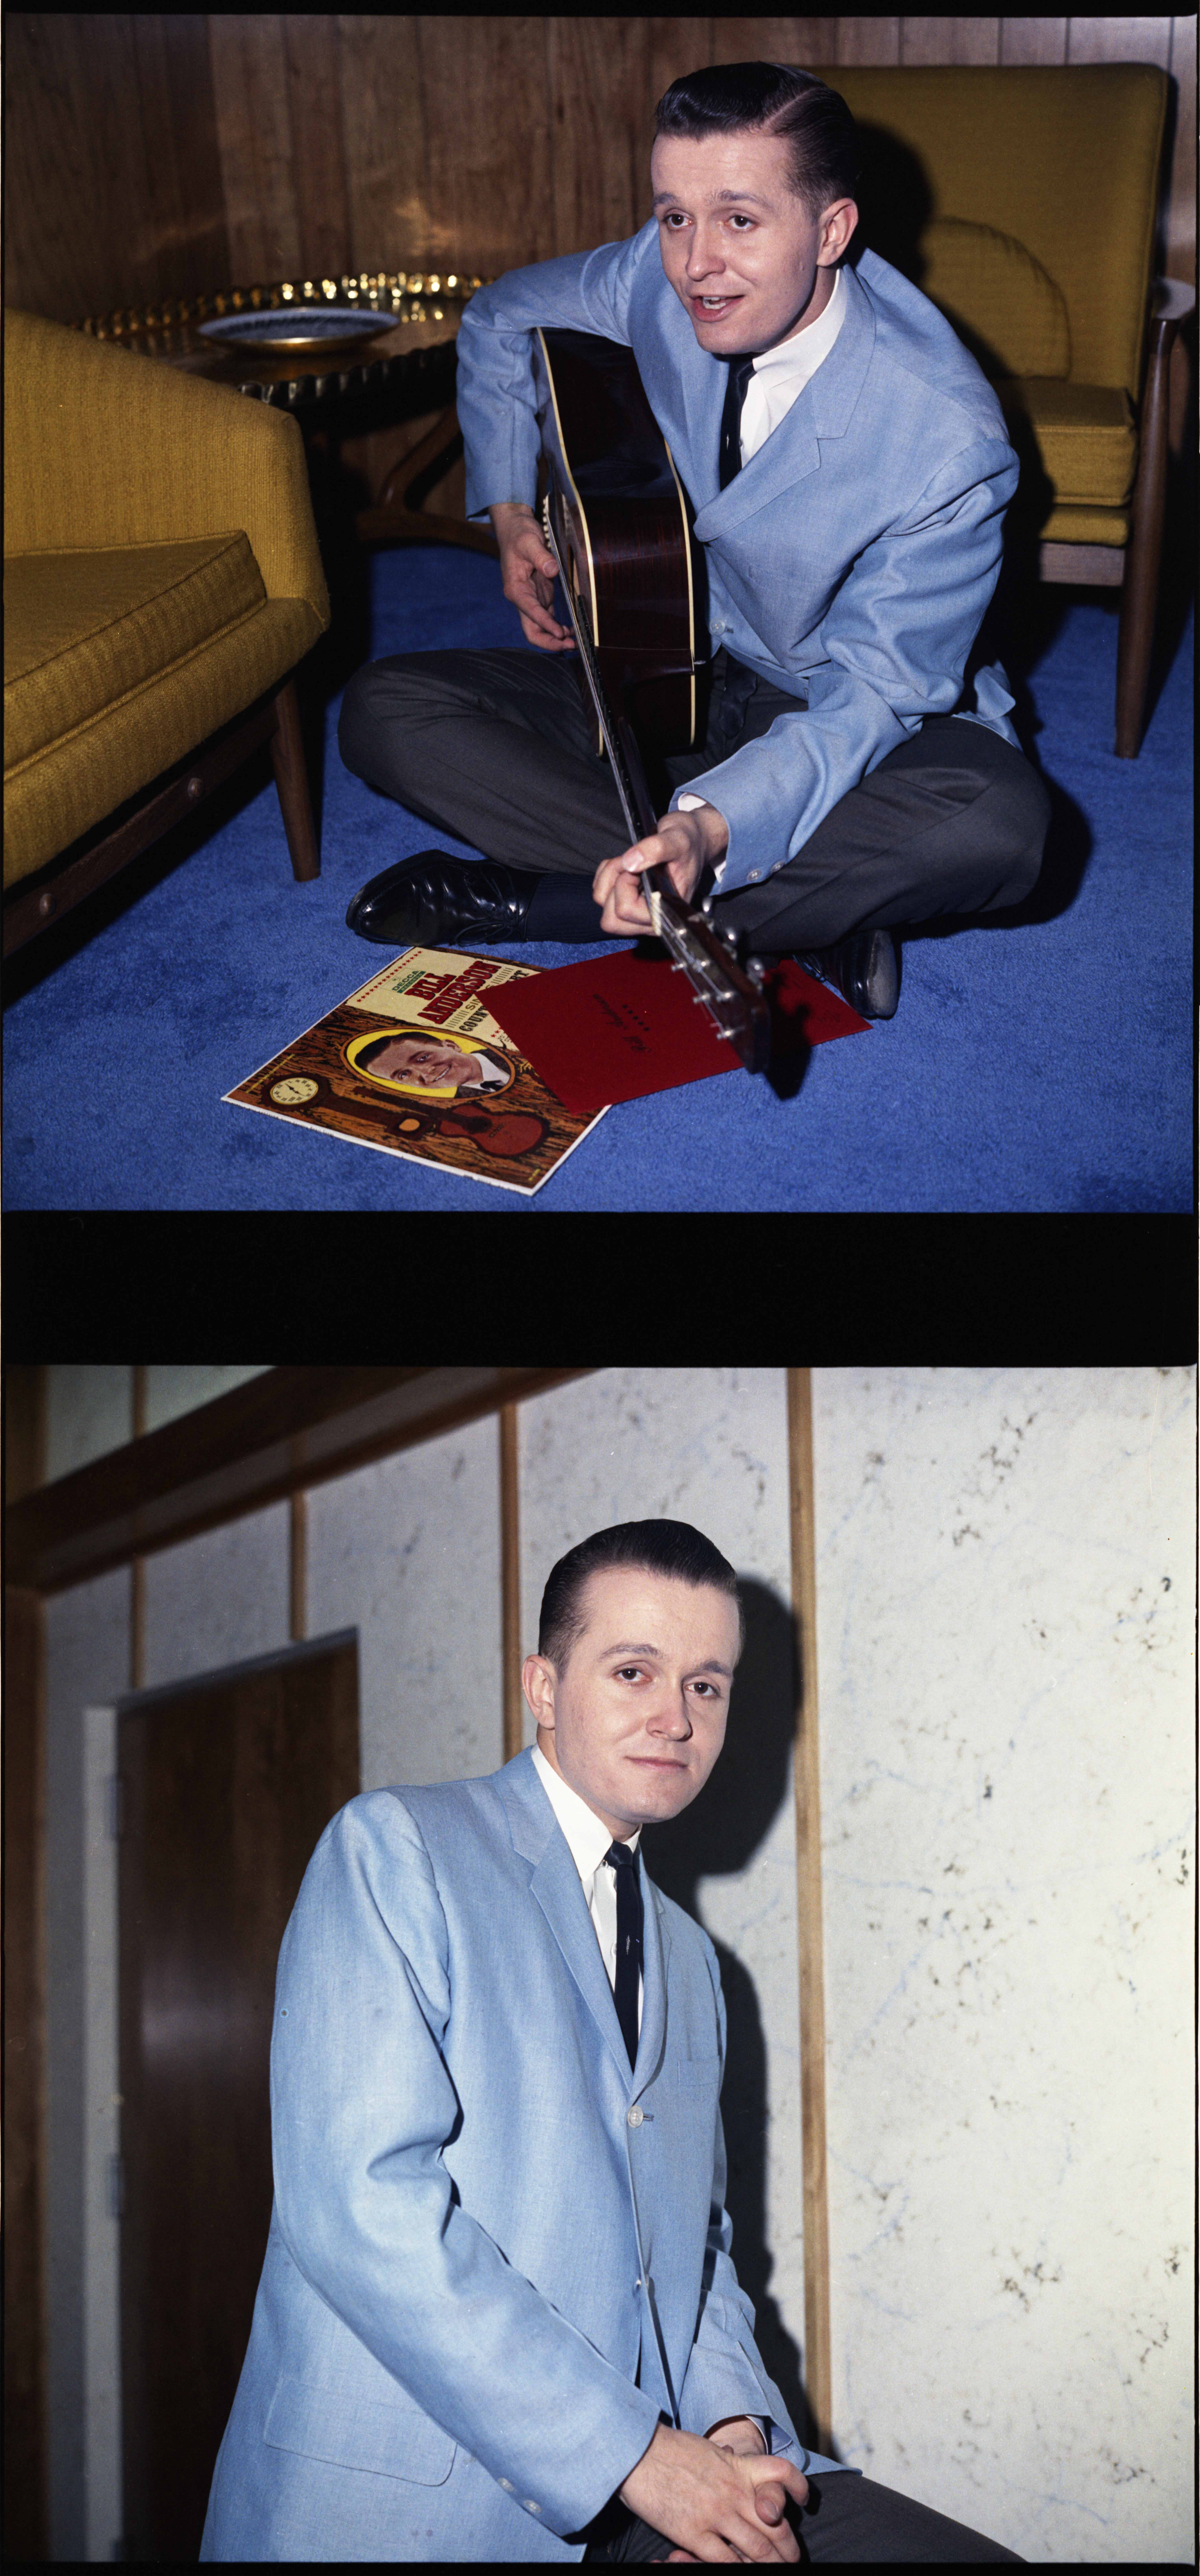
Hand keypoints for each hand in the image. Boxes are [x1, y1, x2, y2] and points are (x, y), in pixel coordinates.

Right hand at [488, 501, 575, 650]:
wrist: (515, 528)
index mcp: (516, 589)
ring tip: (573, 643)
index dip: (546, 625)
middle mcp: (522, 598)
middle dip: (549, 641)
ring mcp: (531, 599)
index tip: (561, 633)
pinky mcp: (539, 596)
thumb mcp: (529, 541)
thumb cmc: (519, 534)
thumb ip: (541, 556)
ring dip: (554, 638)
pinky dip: (556, 628)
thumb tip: (552, 569)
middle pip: (532, 630)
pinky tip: (570, 631)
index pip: (531, 614)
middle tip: (569, 646)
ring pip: (539, 628)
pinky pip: (546, 619)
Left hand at [591, 805, 729, 936]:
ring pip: (603, 909)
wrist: (694, 841)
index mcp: (666, 911)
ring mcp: (639, 916)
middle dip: (614, 884)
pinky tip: (625, 865)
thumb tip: (630, 862)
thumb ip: (656, 849)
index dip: (625, 886)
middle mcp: (651, 920)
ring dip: (609, 879)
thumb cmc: (688, 843)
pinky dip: (607, 876)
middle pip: (611, 919)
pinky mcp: (628, 906)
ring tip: (629, 862)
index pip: (627, 911)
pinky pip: (601, 896)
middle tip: (631, 863)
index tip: (640, 866)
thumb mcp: (677, 840)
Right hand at [618, 2422, 806, 2563]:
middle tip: (792, 2559)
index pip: (782, 2473)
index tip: (805, 2501)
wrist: (638, 2452)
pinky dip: (737, 2568)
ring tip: (775, 2569)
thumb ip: (727, 2462)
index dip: (798, 2488)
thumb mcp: (707, 2450)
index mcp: (738, 2467)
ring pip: (757, 2549)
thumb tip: (734, 2458)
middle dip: (787, 2548)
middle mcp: (733, 2491)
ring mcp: (716, 2514)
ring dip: (769, 2563)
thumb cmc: (670, 2450)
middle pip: (775, 2526)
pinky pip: (725, 2560)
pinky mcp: (694, 2533)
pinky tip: (741, 2570)